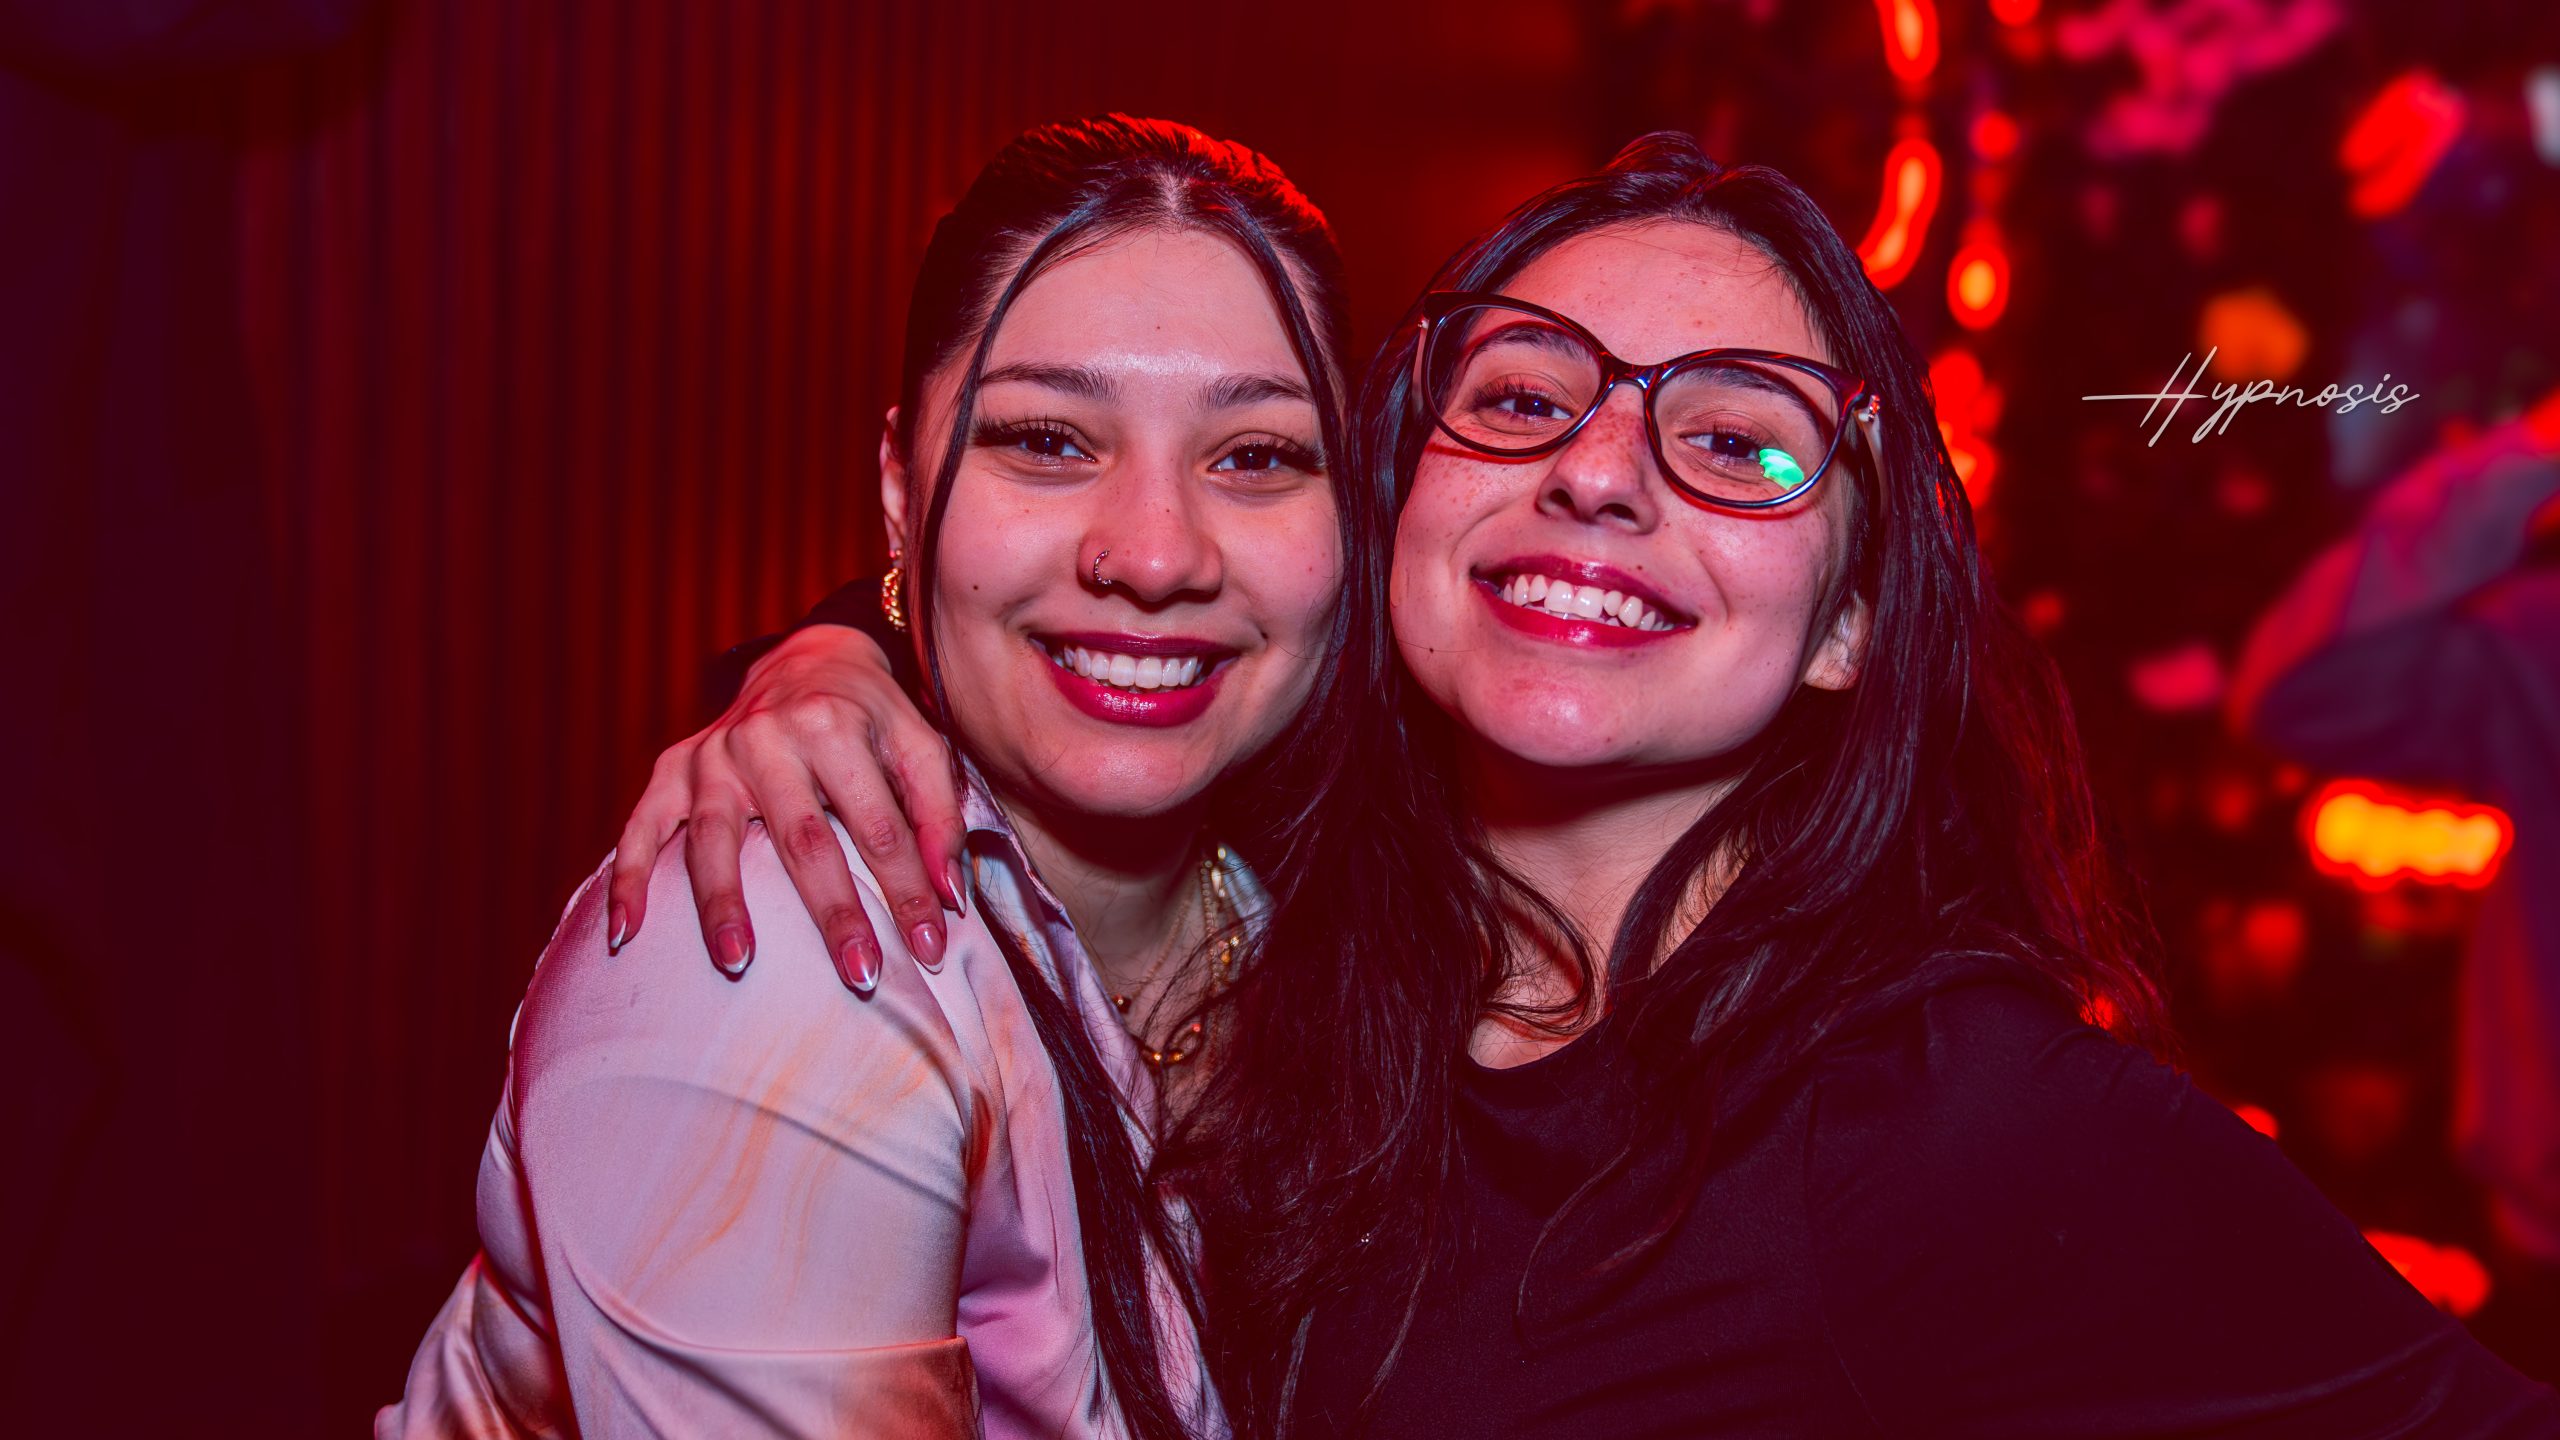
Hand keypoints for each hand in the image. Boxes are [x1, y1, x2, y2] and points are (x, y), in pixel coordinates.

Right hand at [607, 624, 965, 991]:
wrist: (807, 656)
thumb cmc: (871, 716)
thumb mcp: (920, 746)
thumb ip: (940, 817)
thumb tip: (950, 898)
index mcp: (834, 727)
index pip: (879, 828)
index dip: (908, 891)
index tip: (932, 948)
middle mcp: (767, 738)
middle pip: (803, 840)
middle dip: (834, 913)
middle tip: (860, 976)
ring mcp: (713, 755)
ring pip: (715, 839)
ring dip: (724, 905)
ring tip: (740, 965)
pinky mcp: (673, 769)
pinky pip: (642, 826)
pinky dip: (629, 878)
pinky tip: (626, 933)